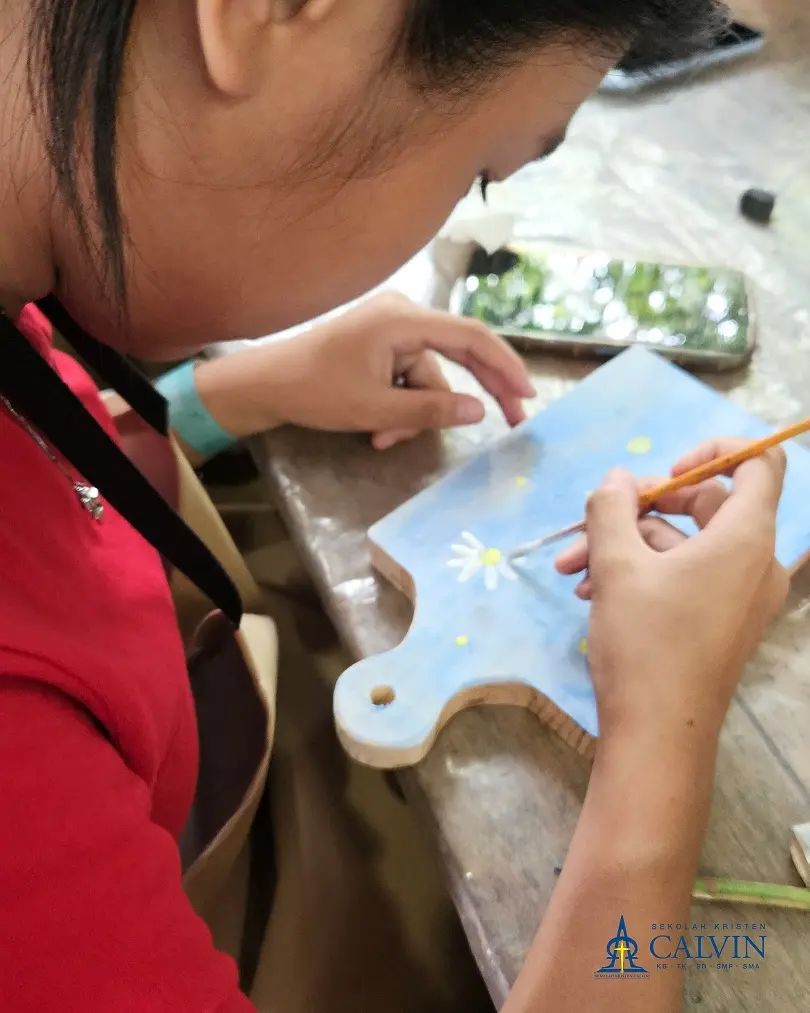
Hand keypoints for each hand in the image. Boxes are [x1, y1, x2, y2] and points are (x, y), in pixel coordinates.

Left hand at [195, 294, 534, 447]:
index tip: (527, 393)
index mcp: (403, 319)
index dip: (505, 365)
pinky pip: (408, 380)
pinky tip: (378, 429)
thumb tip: (479, 412)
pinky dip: (399, 407)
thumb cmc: (315, 391)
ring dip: (413, 415)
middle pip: (457, 355)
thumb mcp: (376, 409)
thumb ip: (430, 411)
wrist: (265, 385)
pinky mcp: (381, 346)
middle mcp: (403, 315)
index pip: (471, 337)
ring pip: (428, 380)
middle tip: (511, 422)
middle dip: (470, 397)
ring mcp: (391, 330)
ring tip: (383, 438)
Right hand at [555, 439, 788, 744]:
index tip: (666, 471)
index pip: (758, 463)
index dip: (714, 451)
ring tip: (572, 565)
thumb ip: (611, 508)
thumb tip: (616, 479)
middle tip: (598, 517)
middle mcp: (755, 562)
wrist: (658, 734)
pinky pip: (687, 575)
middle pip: (708, 503)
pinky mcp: (721, 620)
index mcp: (745, 538)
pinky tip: (591, 588)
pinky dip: (643, 572)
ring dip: (627, 544)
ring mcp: (740, 595)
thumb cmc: (644, 642)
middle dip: (641, 506)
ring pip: (684, 544)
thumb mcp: (616, 566)